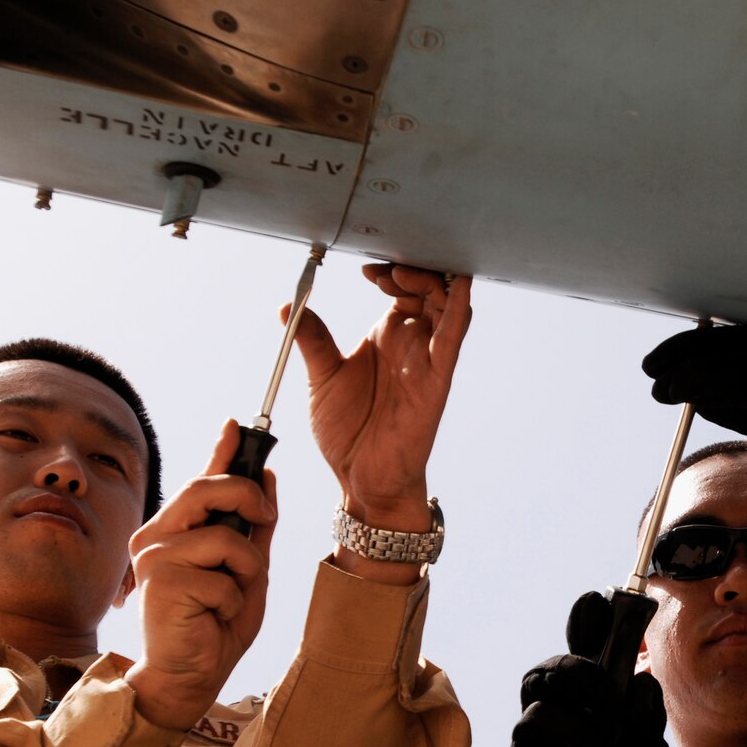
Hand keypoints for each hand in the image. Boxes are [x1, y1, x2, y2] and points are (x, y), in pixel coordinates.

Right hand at [125, 423, 276, 730]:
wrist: (189, 677)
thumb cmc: (214, 626)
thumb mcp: (247, 571)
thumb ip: (255, 528)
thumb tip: (267, 477)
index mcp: (175, 530)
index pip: (200, 480)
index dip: (221, 451)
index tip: (237, 425)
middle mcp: (156, 537)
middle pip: (206, 489)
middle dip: (248, 498)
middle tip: (266, 518)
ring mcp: (154, 558)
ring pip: (224, 537)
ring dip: (246, 570)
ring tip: (231, 596)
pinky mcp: (163, 583)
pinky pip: (223, 576)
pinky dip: (233, 600)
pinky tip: (213, 618)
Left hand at [291, 263, 471, 533]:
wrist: (362, 478)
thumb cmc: (348, 433)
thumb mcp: (322, 376)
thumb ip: (312, 337)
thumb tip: (288, 305)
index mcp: (387, 337)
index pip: (403, 288)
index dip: (391, 269)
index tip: (367, 269)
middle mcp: (411, 343)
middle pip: (429, 287)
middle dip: (411, 268)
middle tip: (384, 269)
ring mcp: (427, 359)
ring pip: (447, 304)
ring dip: (431, 281)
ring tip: (402, 275)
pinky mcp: (437, 378)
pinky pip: (453, 338)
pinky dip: (459, 308)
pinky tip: (457, 286)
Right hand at [498, 592, 669, 746]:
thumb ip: (644, 716)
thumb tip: (640, 676)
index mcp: (586, 706)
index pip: (576, 654)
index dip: (583, 625)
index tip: (596, 600)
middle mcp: (551, 717)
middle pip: (543, 672)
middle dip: (576, 676)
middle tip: (607, 700)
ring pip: (542, 718)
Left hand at [642, 323, 746, 558]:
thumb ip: (742, 405)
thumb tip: (695, 391)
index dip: (702, 344)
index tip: (665, 358)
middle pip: (741, 341)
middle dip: (690, 353)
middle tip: (652, 368)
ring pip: (740, 361)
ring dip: (692, 372)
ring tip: (660, 387)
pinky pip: (746, 387)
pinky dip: (708, 388)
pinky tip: (684, 396)